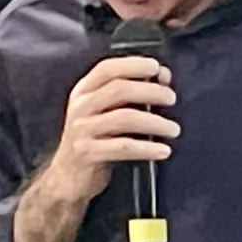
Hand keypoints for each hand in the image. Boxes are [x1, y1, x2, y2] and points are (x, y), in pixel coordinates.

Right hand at [48, 54, 178, 204]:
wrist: (68, 176)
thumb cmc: (94, 139)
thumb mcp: (106, 112)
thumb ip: (132, 92)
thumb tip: (163, 75)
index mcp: (84, 91)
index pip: (107, 69)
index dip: (132, 64)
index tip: (156, 67)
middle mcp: (81, 107)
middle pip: (119, 90)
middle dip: (150, 91)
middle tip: (171, 98)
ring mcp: (82, 130)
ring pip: (124, 118)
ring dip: (154, 122)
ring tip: (174, 129)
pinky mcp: (88, 153)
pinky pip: (123, 147)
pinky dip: (147, 148)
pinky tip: (163, 150)